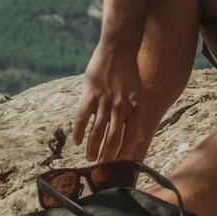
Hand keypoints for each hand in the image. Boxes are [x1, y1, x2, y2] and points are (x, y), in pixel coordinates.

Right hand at [72, 44, 147, 162]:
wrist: (118, 49)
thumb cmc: (129, 75)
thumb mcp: (139, 95)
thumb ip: (137, 117)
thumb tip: (139, 139)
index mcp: (136, 107)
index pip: (131, 137)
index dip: (125, 153)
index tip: (119, 166)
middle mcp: (122, 106)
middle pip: (114, 138)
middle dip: (107, 155)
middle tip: (100, 166)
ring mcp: (105, 100)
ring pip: (97, 131)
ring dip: (92, 147)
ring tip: (89, 158)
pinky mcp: (90, 94)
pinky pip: (83, 117)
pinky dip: (79, 131)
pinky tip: (77, 142)